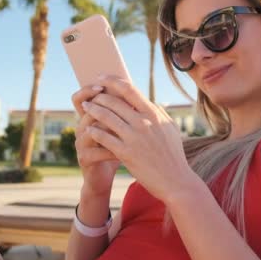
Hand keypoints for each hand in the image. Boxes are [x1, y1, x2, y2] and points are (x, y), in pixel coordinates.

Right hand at [71, 84, 120, 196]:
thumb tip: (138, 93)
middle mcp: (81, 128)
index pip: (80, 97)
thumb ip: (123, 113)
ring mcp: (80, 143)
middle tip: (120, 104)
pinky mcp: (84, 158)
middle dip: (102, 105)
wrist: (104, 176)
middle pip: (85, 110)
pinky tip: (128, 151)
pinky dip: (114, 150)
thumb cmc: (115, 148)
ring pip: (90, 129)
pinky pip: (98, 151)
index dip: (87, 89)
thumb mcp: (119, 129)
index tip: (102, 85)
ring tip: (126, 127)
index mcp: (88, 117)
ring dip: (110, 127)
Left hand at [81, 76, 198, 202]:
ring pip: (106, 117)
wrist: (175, 181)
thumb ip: (159, 113)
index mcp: (154, 113)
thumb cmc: (173, 155)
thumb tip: (149, 102)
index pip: (129, 90)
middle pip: (114, 102)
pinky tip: (88, 129)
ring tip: (85, 108)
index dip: (112, 81)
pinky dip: (94, 131)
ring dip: (93, 110)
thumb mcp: (170, 128)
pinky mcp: (126, 153)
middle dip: (99, 97)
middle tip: (90, 96)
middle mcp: (143, 122)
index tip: (102, 78)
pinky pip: (104, 137)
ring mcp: (134, 137)